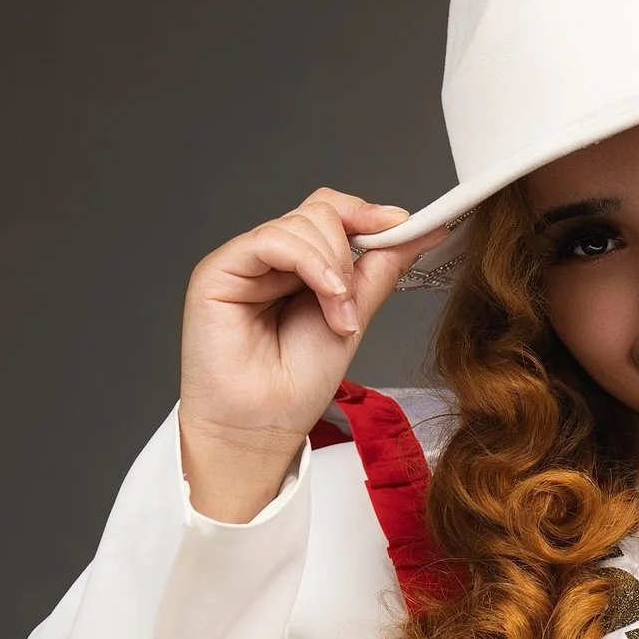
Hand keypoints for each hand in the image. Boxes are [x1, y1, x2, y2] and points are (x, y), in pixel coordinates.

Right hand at [176, 190, 448, 519]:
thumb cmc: (297, 384)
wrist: (262, 426)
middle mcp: (272, 258)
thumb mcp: (354, 317)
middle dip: (351, 252)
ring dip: (335, 269)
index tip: (403, 224)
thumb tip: (419, 231)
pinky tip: (328, 296)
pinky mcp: (219, 270)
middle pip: (320, 211)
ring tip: (339, 318)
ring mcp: (245, 261)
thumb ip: (379, 270)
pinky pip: (273, 240)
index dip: (367, 214)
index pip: (333, 214)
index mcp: (301, 266)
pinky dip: (312, 263)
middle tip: (353, 303)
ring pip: (302, 223)